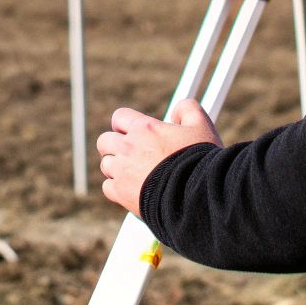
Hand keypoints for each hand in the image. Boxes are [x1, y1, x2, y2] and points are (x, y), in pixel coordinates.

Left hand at [97, 100, 220, 213]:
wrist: (195, 195)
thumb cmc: (199, 160)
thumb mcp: (201, 126)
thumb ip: (188, 109)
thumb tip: (176, 110)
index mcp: (144, 128)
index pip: (119, 117)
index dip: (124, 124)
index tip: (132, 132)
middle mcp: (128, 147)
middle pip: (104, 141)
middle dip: (114, 145)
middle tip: (129, 153)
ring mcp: (122, 170)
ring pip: (106, 164)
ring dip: (116, 168)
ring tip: (132, 174)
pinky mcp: (121, 193)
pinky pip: (107, 187)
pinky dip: (117, 189)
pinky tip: (131, 190)